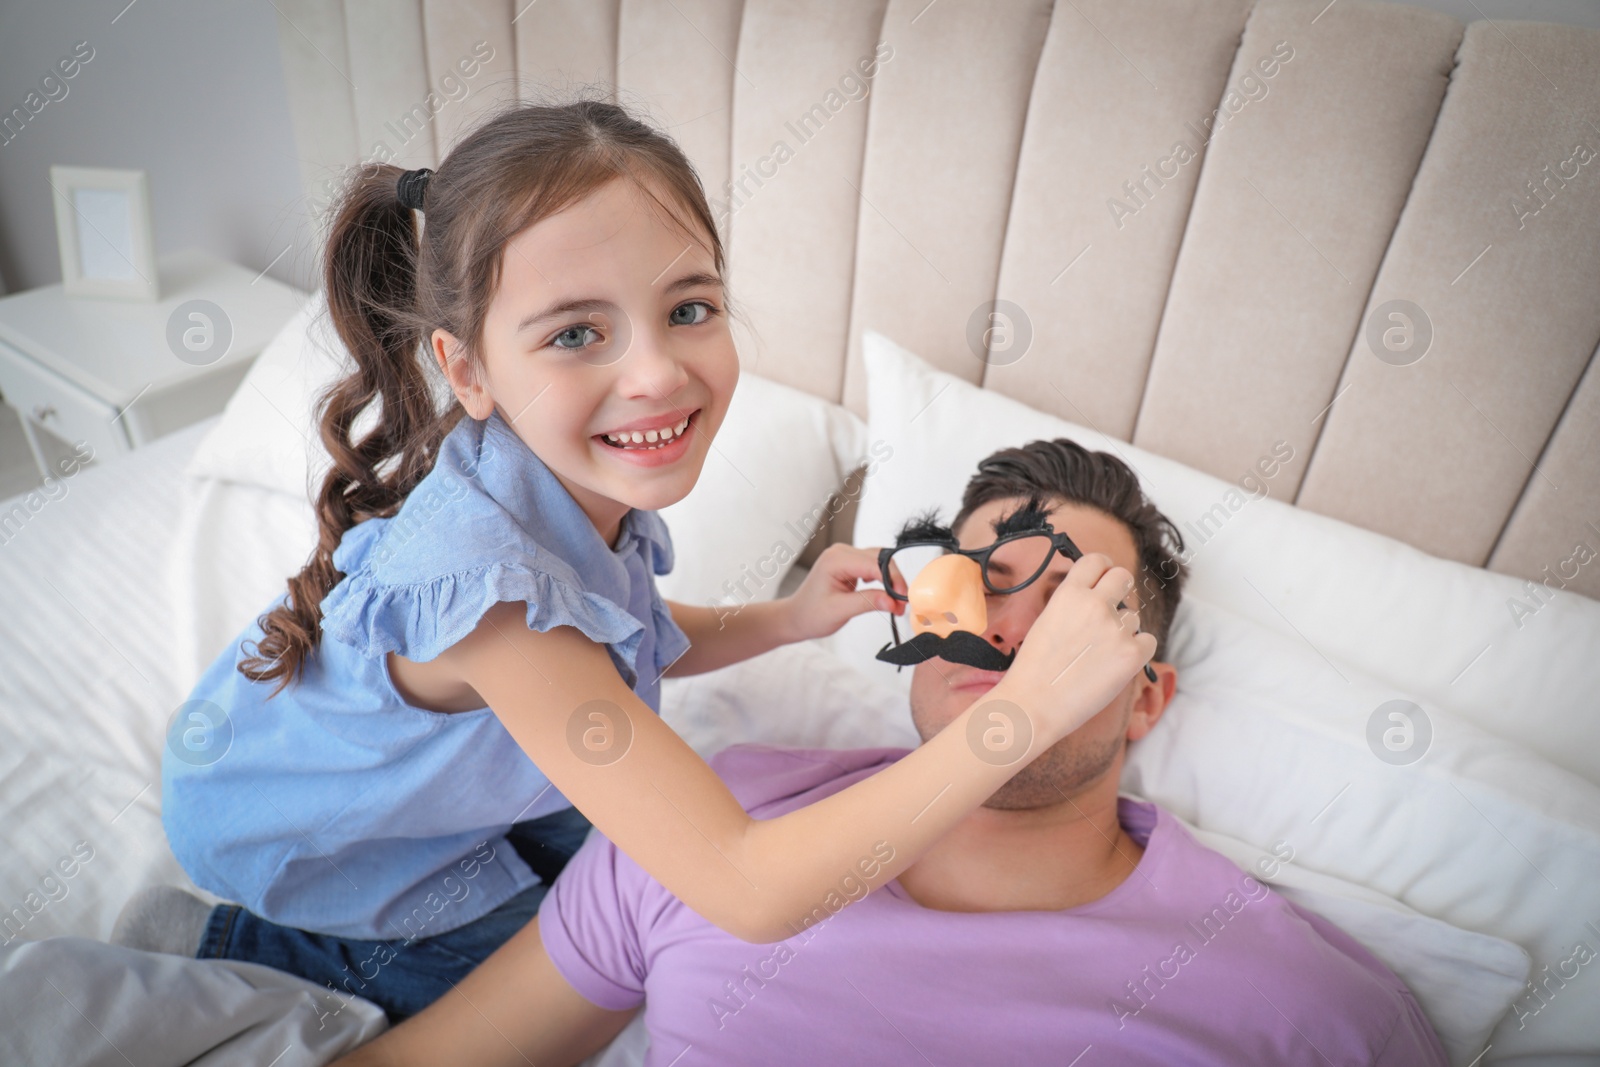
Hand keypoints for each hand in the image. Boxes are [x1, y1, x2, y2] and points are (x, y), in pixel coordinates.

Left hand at [778, 543, 903, 641]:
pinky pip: (874, 566)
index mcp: (835, 560)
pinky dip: (883, 579)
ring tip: (894, 602)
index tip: (902, 600)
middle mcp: (841, 552)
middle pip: (881, 559)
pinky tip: (883, 593)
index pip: (874, 564)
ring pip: (880, 561)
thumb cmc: (810, 614)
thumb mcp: (840, 611)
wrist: (796, 617)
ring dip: (891, 580)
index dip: (893, 581)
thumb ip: (868, 602)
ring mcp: (846, 556)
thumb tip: (894, 601)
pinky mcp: (850, 564)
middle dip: (894, 581)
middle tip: (901, 605)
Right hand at [990, 552, 1155, 743]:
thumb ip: (1072, 605)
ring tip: (1101, 654)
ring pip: (1133, 616)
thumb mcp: (1046, 621)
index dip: (1103, 569)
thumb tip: (1095, 599)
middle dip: (1120, 590)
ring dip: (1124, 630)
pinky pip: (1149, 641)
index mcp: (1069, 594)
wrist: (1034, 704)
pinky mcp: (1132, 655)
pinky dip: (1137, 651)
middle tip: (1112, 610)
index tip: (1104, 578)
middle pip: (1123, 577)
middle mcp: (1095, 605)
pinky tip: (1116, 664)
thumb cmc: (1034, 670)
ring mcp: (1116, 629)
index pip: (1096, 561)